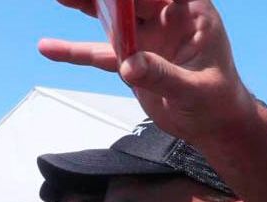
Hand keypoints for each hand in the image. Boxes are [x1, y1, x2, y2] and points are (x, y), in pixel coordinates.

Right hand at [38, 0, 254, 147]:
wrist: (213, 125)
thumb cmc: (217, 102)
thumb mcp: (195, 90)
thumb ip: (163, 76)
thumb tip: (129, 66)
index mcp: (190, 13)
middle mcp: (166, 18)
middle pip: (129, 0)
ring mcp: (146, 38)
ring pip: (110, 18)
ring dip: (85, 7)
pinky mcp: (131, 59)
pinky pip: (98, 53)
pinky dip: (73, 51)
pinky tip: (49, 48)